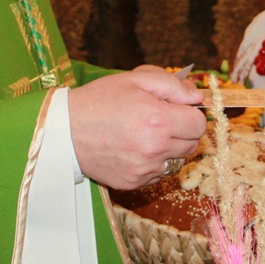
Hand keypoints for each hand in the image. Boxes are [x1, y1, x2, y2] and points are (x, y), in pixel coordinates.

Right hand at [69, 70, 207, 189]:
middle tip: (160, 120)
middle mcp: (154, 149)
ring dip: (169, 148)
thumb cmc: (100, 100)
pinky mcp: (134, 183)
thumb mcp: (136, 80)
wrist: (66, 131)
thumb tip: (197, 97)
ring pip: (176, 160)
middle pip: (192, 144)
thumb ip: (172, 86)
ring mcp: (144, 169)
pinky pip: (158, 173)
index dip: (190, 114)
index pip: (199, 124)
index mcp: (158, 120)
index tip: (176, 110)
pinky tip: (133, 149)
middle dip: (182, 131)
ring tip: (144, 135)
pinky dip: (152, 162)